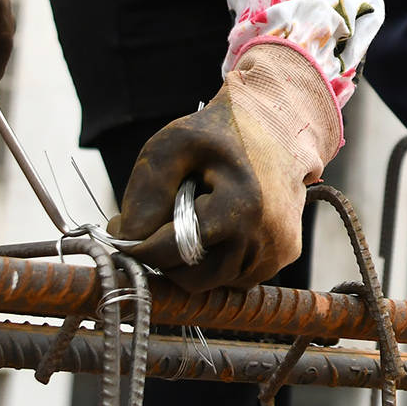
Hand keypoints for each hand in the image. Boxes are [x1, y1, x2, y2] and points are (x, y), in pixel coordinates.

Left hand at [114, 44, 340, 291]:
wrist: (280, 124)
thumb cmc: (221, 132)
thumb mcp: (172, 145)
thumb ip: (146, 192)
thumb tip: (129, 238)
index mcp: (238, 208)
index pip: (169, 253)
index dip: (136, 244)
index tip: (120, 226)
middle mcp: (263, 236)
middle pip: (191, 279)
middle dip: (164, 257)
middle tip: (158, 222)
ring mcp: (278, 249)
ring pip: (215, 281)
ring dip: (192, 259)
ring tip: (194, 216)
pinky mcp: (286, 253)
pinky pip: (237, 275)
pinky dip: (219, 258)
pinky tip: (219, 225)